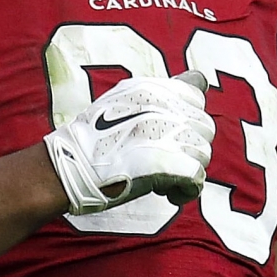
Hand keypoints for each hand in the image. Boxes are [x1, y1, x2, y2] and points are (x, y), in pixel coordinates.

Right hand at [43, 71, 214, 215]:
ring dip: (187, 168)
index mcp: (153, 88)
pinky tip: (167, 193)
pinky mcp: (172, 163)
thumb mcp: (122, 99)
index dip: (190, 111)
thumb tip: (196, 82)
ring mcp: (171, 134)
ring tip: (161, 177)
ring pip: (203, 153)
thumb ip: (157, 95)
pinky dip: (185, 191)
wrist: (72, 164)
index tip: (173, 127)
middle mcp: (166, 106)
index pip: (196, 87)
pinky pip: (198, 178)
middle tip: (162, 157)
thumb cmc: (92, 138)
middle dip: (189, 145)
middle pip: (204, 125)